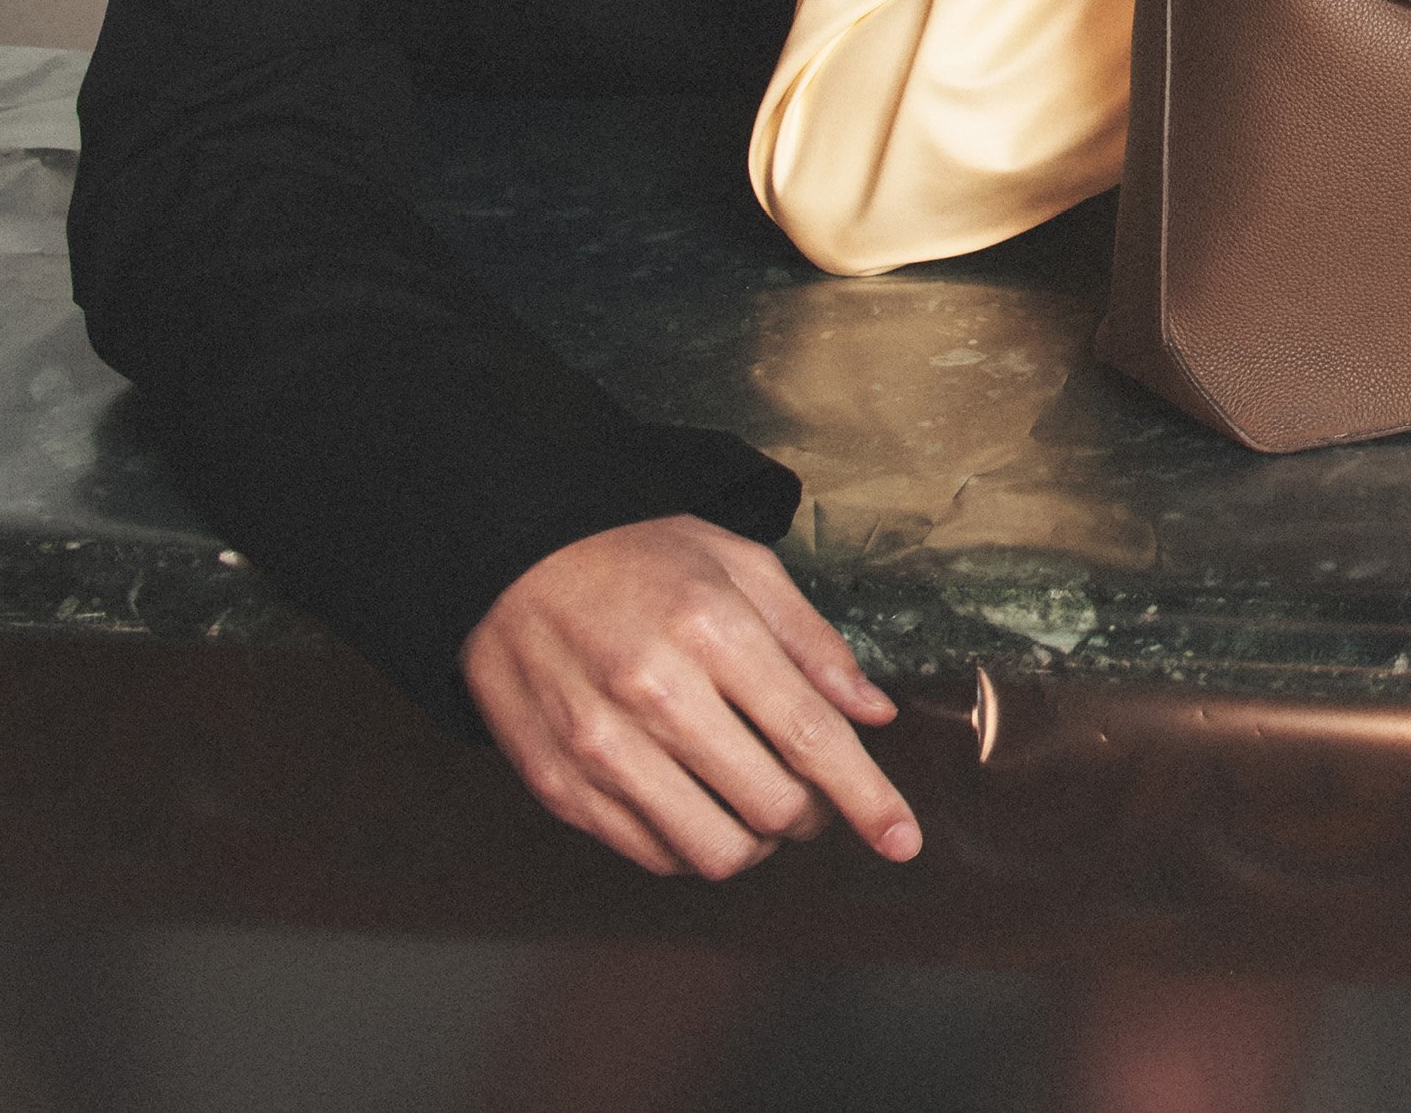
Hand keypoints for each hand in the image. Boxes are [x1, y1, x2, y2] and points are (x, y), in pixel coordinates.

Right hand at [461, 515, 919, 879]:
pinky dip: (694, 844)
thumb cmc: (636, 555)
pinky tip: (699, 801)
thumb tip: (874, 714)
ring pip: (715, 849)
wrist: (508, 559)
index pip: (812, 737)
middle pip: (772, 805)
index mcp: (712, 629)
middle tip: (812, 788)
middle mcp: (656, 695)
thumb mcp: (740, 564)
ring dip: (758, 841)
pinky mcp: (562, 787)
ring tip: (756, 800)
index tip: (903, 840)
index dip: (869, 798)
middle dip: (814, 813)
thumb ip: (814, 643)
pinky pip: (653, 854)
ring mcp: (601, 749)